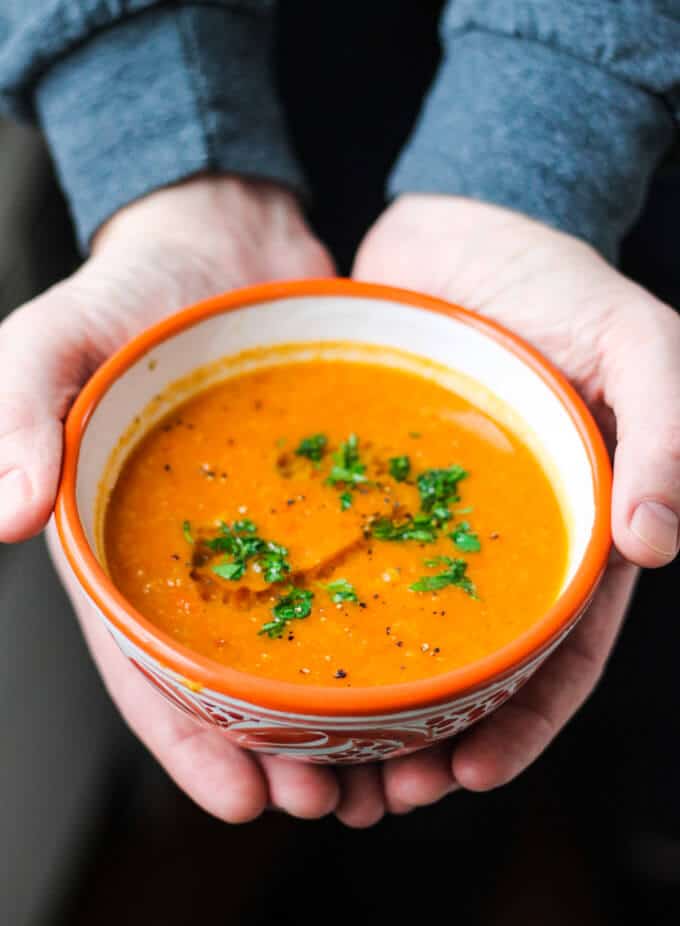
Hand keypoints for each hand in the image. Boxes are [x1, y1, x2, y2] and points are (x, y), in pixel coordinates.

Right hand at [0, 174, 372, 824]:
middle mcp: (201, 555)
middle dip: (277, 751)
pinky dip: (387, 627)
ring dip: (339, 715)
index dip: (187, 742)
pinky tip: (428, 665)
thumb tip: (1, 518)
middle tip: (334, 800)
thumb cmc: (131, 291)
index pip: (146, 666)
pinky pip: (359, 572)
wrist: (222, 236)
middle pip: (235, 679)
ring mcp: (272, 530)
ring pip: (304, 644)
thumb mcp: (54, 339)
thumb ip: (15, 413)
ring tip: (388, 768)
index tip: (243, 801)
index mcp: (124, 548)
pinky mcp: (331, 498)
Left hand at [352, 194, 679, 810]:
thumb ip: (670, 428)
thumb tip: (662, 543)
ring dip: (377, 704)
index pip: (561, 652)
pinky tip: (290, 660)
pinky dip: (328, 618)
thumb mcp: (639, 339)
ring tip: (329, 762)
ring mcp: (430, 519)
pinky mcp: (370, 488)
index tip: (469, 775)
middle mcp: (501, 539)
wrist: (466, 223)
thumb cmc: (562, 280)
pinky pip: (348, 563)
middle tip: (380, 794)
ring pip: (406, 632)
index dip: (526, 725)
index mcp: (574, 527)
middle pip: (476, 664)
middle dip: (438, 739)